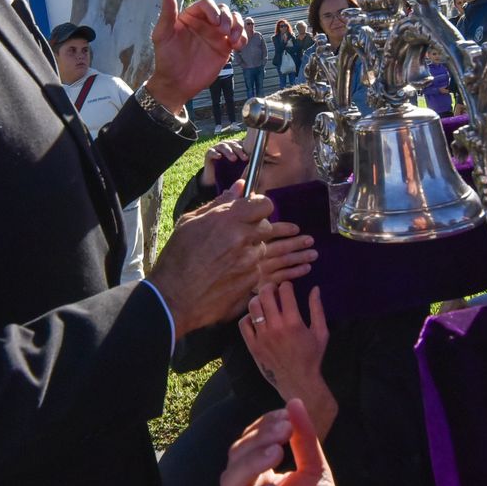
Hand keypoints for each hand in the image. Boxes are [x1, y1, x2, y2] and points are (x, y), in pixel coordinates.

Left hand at [146, 0, 243, 111]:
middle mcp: (205, 23)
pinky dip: (242, 38)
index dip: (213, 10)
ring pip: (234, 21)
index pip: (206, 4)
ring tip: (234, 39)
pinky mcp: (225, 48)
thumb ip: (167, 12)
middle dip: (228, 18)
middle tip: (224, 32)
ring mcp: (216, 35)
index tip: (215, 23)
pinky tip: (237, 46)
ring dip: (238, 26)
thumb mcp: (162, 34)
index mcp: (191, 16)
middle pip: (223, 10)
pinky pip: (239, 37)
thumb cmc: (166, 59)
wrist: (176, 84)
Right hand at [152, 181, 316, 338]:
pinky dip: (289, 272)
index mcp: (229, 219)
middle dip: (283, 230)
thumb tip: (240, 188)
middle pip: (272, 228)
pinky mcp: (252, 284)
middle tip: (297, 233)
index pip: (262, 205)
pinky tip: (302, 271)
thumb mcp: (191, 223)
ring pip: (278, 253)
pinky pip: (275, 275)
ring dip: (296, 251)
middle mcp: (244, 238)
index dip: (264, 206)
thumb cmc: (177, 258)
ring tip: (312, 251)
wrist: (174, 297)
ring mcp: (250, 263)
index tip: (264, 209)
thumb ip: (219, 205)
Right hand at [201, 137, 250, 188]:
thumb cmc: (231, 173)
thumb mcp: (241, 169)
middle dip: (240, 151)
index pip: (243, 144)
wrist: (215, 180)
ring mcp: (217, 148)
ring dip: (229, 152)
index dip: (248, 149)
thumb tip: (261, 165)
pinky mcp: (209, 153)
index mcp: (236, 146)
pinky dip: (215, 153)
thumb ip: (249, 166)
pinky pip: (212, 151)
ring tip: (234, 159)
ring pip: (224, 146)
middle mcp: (227, 145)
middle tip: (245, 158)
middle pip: (234, 144)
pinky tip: (219, 157)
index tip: (252, 157)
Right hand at [221, 399, 363, 485]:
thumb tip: (293, 402)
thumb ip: (304, 440)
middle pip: (234, 460)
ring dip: (250, 464)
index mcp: (259, 478)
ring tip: (276, 453)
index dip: (261, 427)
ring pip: (228, 484)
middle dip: (256, 441)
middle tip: (283, 431)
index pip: (247, 444)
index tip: (284, 416)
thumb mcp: (317, 474)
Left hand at [240, 283, 335, 436]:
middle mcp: (276, 327)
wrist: (298, 381)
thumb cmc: (312, 357)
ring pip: (253, 307)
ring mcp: (262, 336)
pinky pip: (244, 324)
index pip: (285, 291)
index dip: (286, 285)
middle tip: (273, 290)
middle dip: (270, 287)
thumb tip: (315, 288)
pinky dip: (248, 317)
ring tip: (264, 302)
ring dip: (258, 300)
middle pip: (265, 295)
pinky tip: (256, 319)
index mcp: (294, 322)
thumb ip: (317, 309)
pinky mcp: (253, 345)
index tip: (288, 288)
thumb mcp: (321, 333)